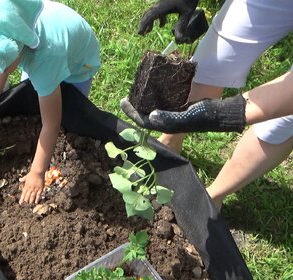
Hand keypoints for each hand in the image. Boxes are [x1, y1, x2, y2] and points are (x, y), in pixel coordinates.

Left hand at [19, 170, 44, 204]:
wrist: (37, 172)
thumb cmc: (32, 173)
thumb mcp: (26, 176)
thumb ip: (23, 179)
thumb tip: (20, 180)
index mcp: (26, 185)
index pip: (23, 193)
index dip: (22, 198)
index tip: (20, 203)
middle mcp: (30, 188)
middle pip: (27, 196)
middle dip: (26, 200)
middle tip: (25, 205)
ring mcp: (35, 189)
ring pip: (32, 196)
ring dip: (31, 200)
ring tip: (29, 204)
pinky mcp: (40, 189)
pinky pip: (38, 195)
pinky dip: (37, 199)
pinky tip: (36, 202)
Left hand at [120, 95, 246, 132]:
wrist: (222, 113)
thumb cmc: (205, 115)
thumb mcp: (187, 116)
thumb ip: (169, 117)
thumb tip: (150, 116)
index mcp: (167, 125)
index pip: (144, 121)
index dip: (131, 112)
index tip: (122, 101)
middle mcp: (168, 121)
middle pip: (146, 116)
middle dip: (135, 108)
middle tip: (126, 97)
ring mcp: (173, 115)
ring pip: (153, 110)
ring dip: (144, 103)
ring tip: (137, 92)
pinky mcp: (179, 109)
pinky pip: (163, 104)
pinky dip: (156, 98)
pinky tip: (153, 90)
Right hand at [138, 0, 199, 43]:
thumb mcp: (187, 13)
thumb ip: (181, 25)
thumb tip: (179, 38)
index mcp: (164, 7)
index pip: (150, 16)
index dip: (144, 25)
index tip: (139, 33)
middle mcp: (160, 4)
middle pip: (148, 14)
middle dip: (144, 24)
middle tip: (141, 34)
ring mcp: (162, 3)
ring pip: (151, 12)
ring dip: (149, 22)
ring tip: (148, 31)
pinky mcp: (165, 3)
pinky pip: (157, 11)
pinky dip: (157, 19)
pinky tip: (162, 25)